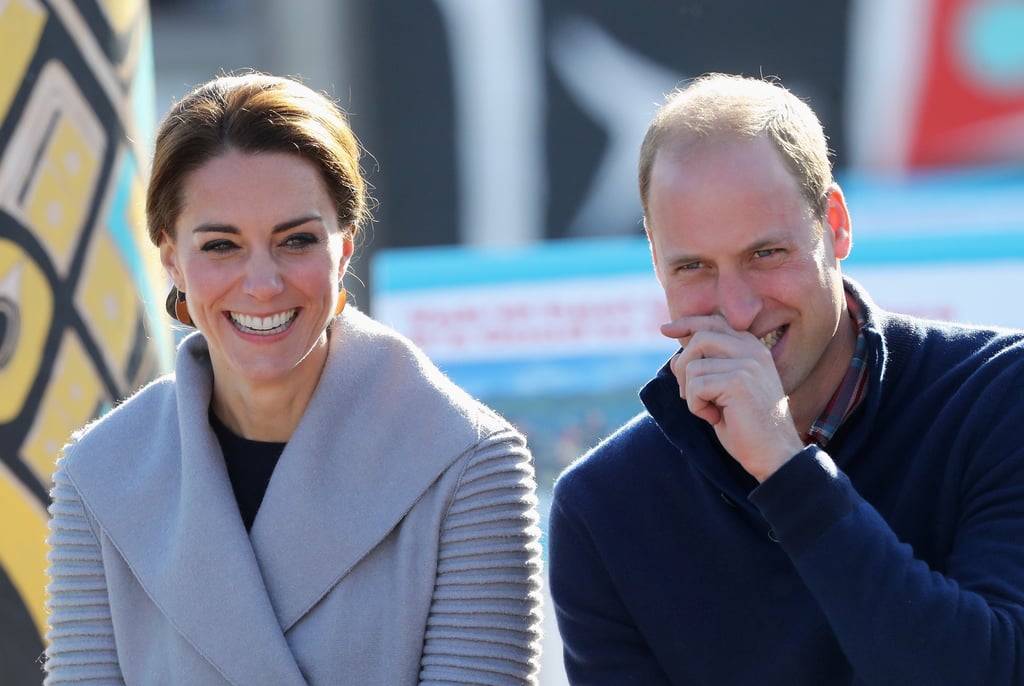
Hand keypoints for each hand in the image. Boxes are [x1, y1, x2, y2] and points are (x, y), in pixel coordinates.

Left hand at [663, 315, 803, 481]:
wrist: (774, 454)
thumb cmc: (746, 426)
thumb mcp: (723, 391)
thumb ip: (707, 368)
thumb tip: (676, 357)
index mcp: (752, 348)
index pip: (713, 322)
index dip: (687, 323)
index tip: (665, 329)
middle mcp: (752, 350)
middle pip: (699, 338)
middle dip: (683, 367)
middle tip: (689, 394)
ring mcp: (747, 363)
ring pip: (693, 365)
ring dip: (690, 393)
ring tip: (709, 410)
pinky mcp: (738, 381)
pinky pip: (696, 385)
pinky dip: (696, 406)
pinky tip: (714, 417)